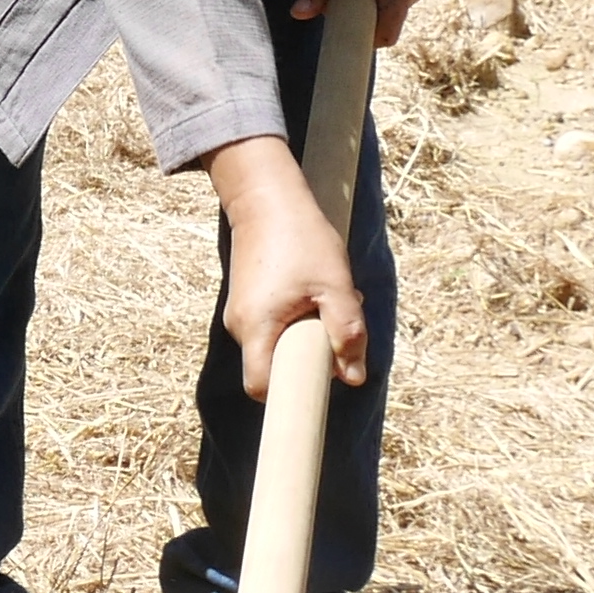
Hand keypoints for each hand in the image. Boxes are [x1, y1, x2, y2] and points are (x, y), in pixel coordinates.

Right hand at [207, 133, 366, 385]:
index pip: (262, 388)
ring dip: (308, 332)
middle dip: (310, 356)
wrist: (265, 195)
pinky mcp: (248, 300)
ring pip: (278, 344)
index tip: (318, 385)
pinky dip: (298, 317)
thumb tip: (353, 377)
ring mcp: (241, 313)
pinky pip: (274, 326)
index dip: (289, 396)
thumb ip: (347, 333)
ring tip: (328, 297)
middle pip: (275, 366)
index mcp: (257, 328)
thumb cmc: (300, 238)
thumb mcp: (335, 286)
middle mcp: (240, 326)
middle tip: (336, 321)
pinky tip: (315, 289)